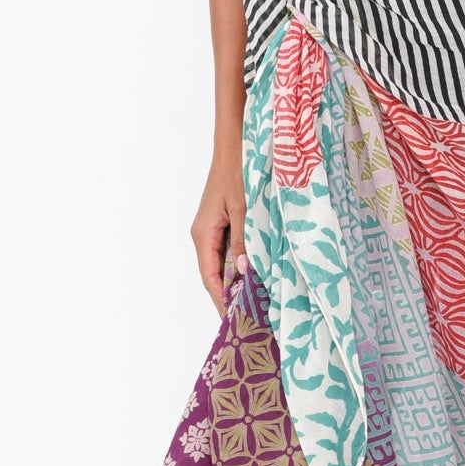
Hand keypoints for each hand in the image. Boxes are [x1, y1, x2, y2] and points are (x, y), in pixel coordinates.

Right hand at [191, 152, 246, 318]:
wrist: (236, 143)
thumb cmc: (238, 171)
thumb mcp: (245, 208)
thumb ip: (244, 240)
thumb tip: (243, 271)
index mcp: (203, 234)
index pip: (210, 278)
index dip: (222, 301)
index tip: (236, 322)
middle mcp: (206, 235)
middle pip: (217, 274)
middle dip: (233, 296)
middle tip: (253, 319)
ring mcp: (216, 229)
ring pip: (227, 263)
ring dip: (241, 281)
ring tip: (260, 303)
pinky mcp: (228, 223)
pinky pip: (234, 250)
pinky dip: (246, 264)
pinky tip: (261, 274)